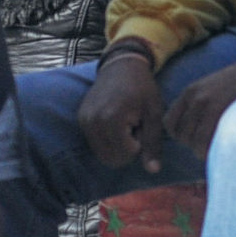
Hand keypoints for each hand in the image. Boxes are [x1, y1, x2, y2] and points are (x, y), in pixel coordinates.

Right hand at [78, 55, 165, 171]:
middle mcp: (93, 122)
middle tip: (134, 127)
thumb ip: (152, 143)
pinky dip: (108, 140)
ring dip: (117, 146)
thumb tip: (153, 171)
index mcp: (112, 120)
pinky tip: (116, 123)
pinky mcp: (81, 119)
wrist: (122, 65)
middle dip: (126, 149)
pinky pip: (95, 144)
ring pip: (102, 154)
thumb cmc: (142, 88)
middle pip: (111, 159)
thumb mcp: (154, 114)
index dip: (139, 145)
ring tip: (125, 125)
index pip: (125, 155)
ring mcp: (84, 121)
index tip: (141, 124)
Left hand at [164, 39, 235, 159]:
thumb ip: (199, 105)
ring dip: (202, 151)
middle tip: (209, 146)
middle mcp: (194, 98)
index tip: (192, 139)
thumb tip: (192, 130)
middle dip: (192, 145)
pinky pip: (204, 142)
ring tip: (216, 149)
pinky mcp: (219, 113)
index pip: (169, 122)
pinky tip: (221, 149)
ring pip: (192, 142)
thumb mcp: (213, 88)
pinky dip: (210, 152)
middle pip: (180, 135)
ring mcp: (206, 105)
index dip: (179, 135)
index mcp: (190, 92)